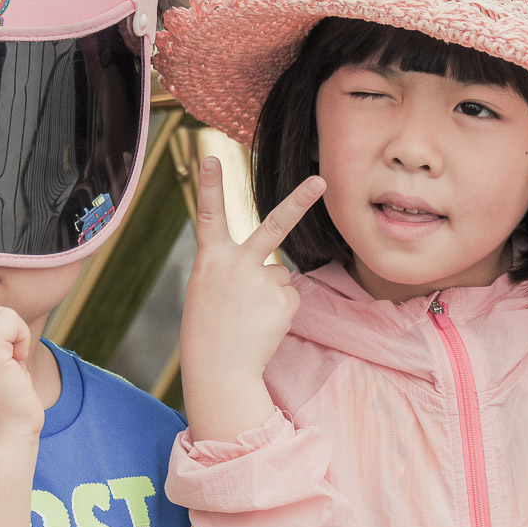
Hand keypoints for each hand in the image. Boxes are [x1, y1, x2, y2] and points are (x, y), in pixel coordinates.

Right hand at [181, 156, 324, 440]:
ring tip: (249, 317)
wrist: (218, 370)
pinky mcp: (283, 300)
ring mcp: (262, 282)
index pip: (208, 215)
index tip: (212, 156)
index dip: (210, 184)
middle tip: (321, 180)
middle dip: (300, 201)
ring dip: (269, 294)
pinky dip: (279, 310)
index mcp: (210, 260)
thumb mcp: (206, 291)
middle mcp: (237, 265)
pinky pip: (289, 297)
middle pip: (274, 226)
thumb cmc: (208, 330)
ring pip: (279, 275)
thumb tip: (277, 271)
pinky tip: (262, 326)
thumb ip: (232, 271)